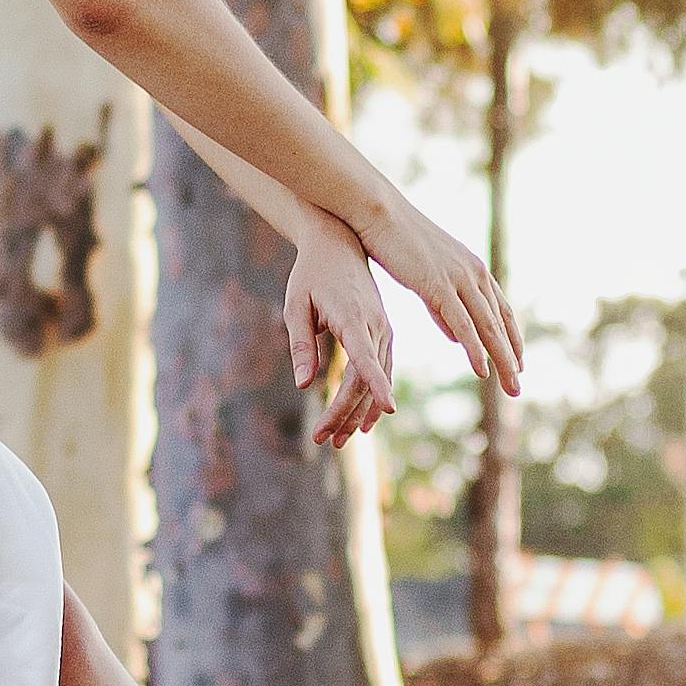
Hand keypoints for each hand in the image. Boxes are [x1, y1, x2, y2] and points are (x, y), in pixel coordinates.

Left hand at [281, 221, 394, 446]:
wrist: (338, 245)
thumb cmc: (311, 275)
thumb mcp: (296, 306)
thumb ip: (301, 345)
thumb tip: (303, 386)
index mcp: (354, 317)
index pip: (367, 357)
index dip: (377, 385)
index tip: (389, 409)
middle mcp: (376, 326)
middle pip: (365, 379)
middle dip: (345, 414)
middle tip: (323, 440)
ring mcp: (384, 331)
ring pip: (375, 380)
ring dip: (358, 413)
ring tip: (337, 441)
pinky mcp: (383, 334)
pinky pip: (381, 372)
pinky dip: (371, 398)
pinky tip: (363, 424)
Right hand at [352, 194, 523, 396]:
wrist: (376, 211)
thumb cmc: (394, 240)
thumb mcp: (425, 275)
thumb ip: (442, 305)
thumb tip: (456, 334)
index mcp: (471, 268)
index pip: (500, 310)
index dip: (510, 339)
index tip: (517, 363)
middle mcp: (473, 273)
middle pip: (501, 323)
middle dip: (512, 358)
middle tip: (519, 387)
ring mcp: (458, 279)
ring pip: (488, 327)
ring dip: (502, 360)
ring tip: (511, 386)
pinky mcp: (439, 285)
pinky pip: (463, 324)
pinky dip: (475, 349)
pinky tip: (482, 370)